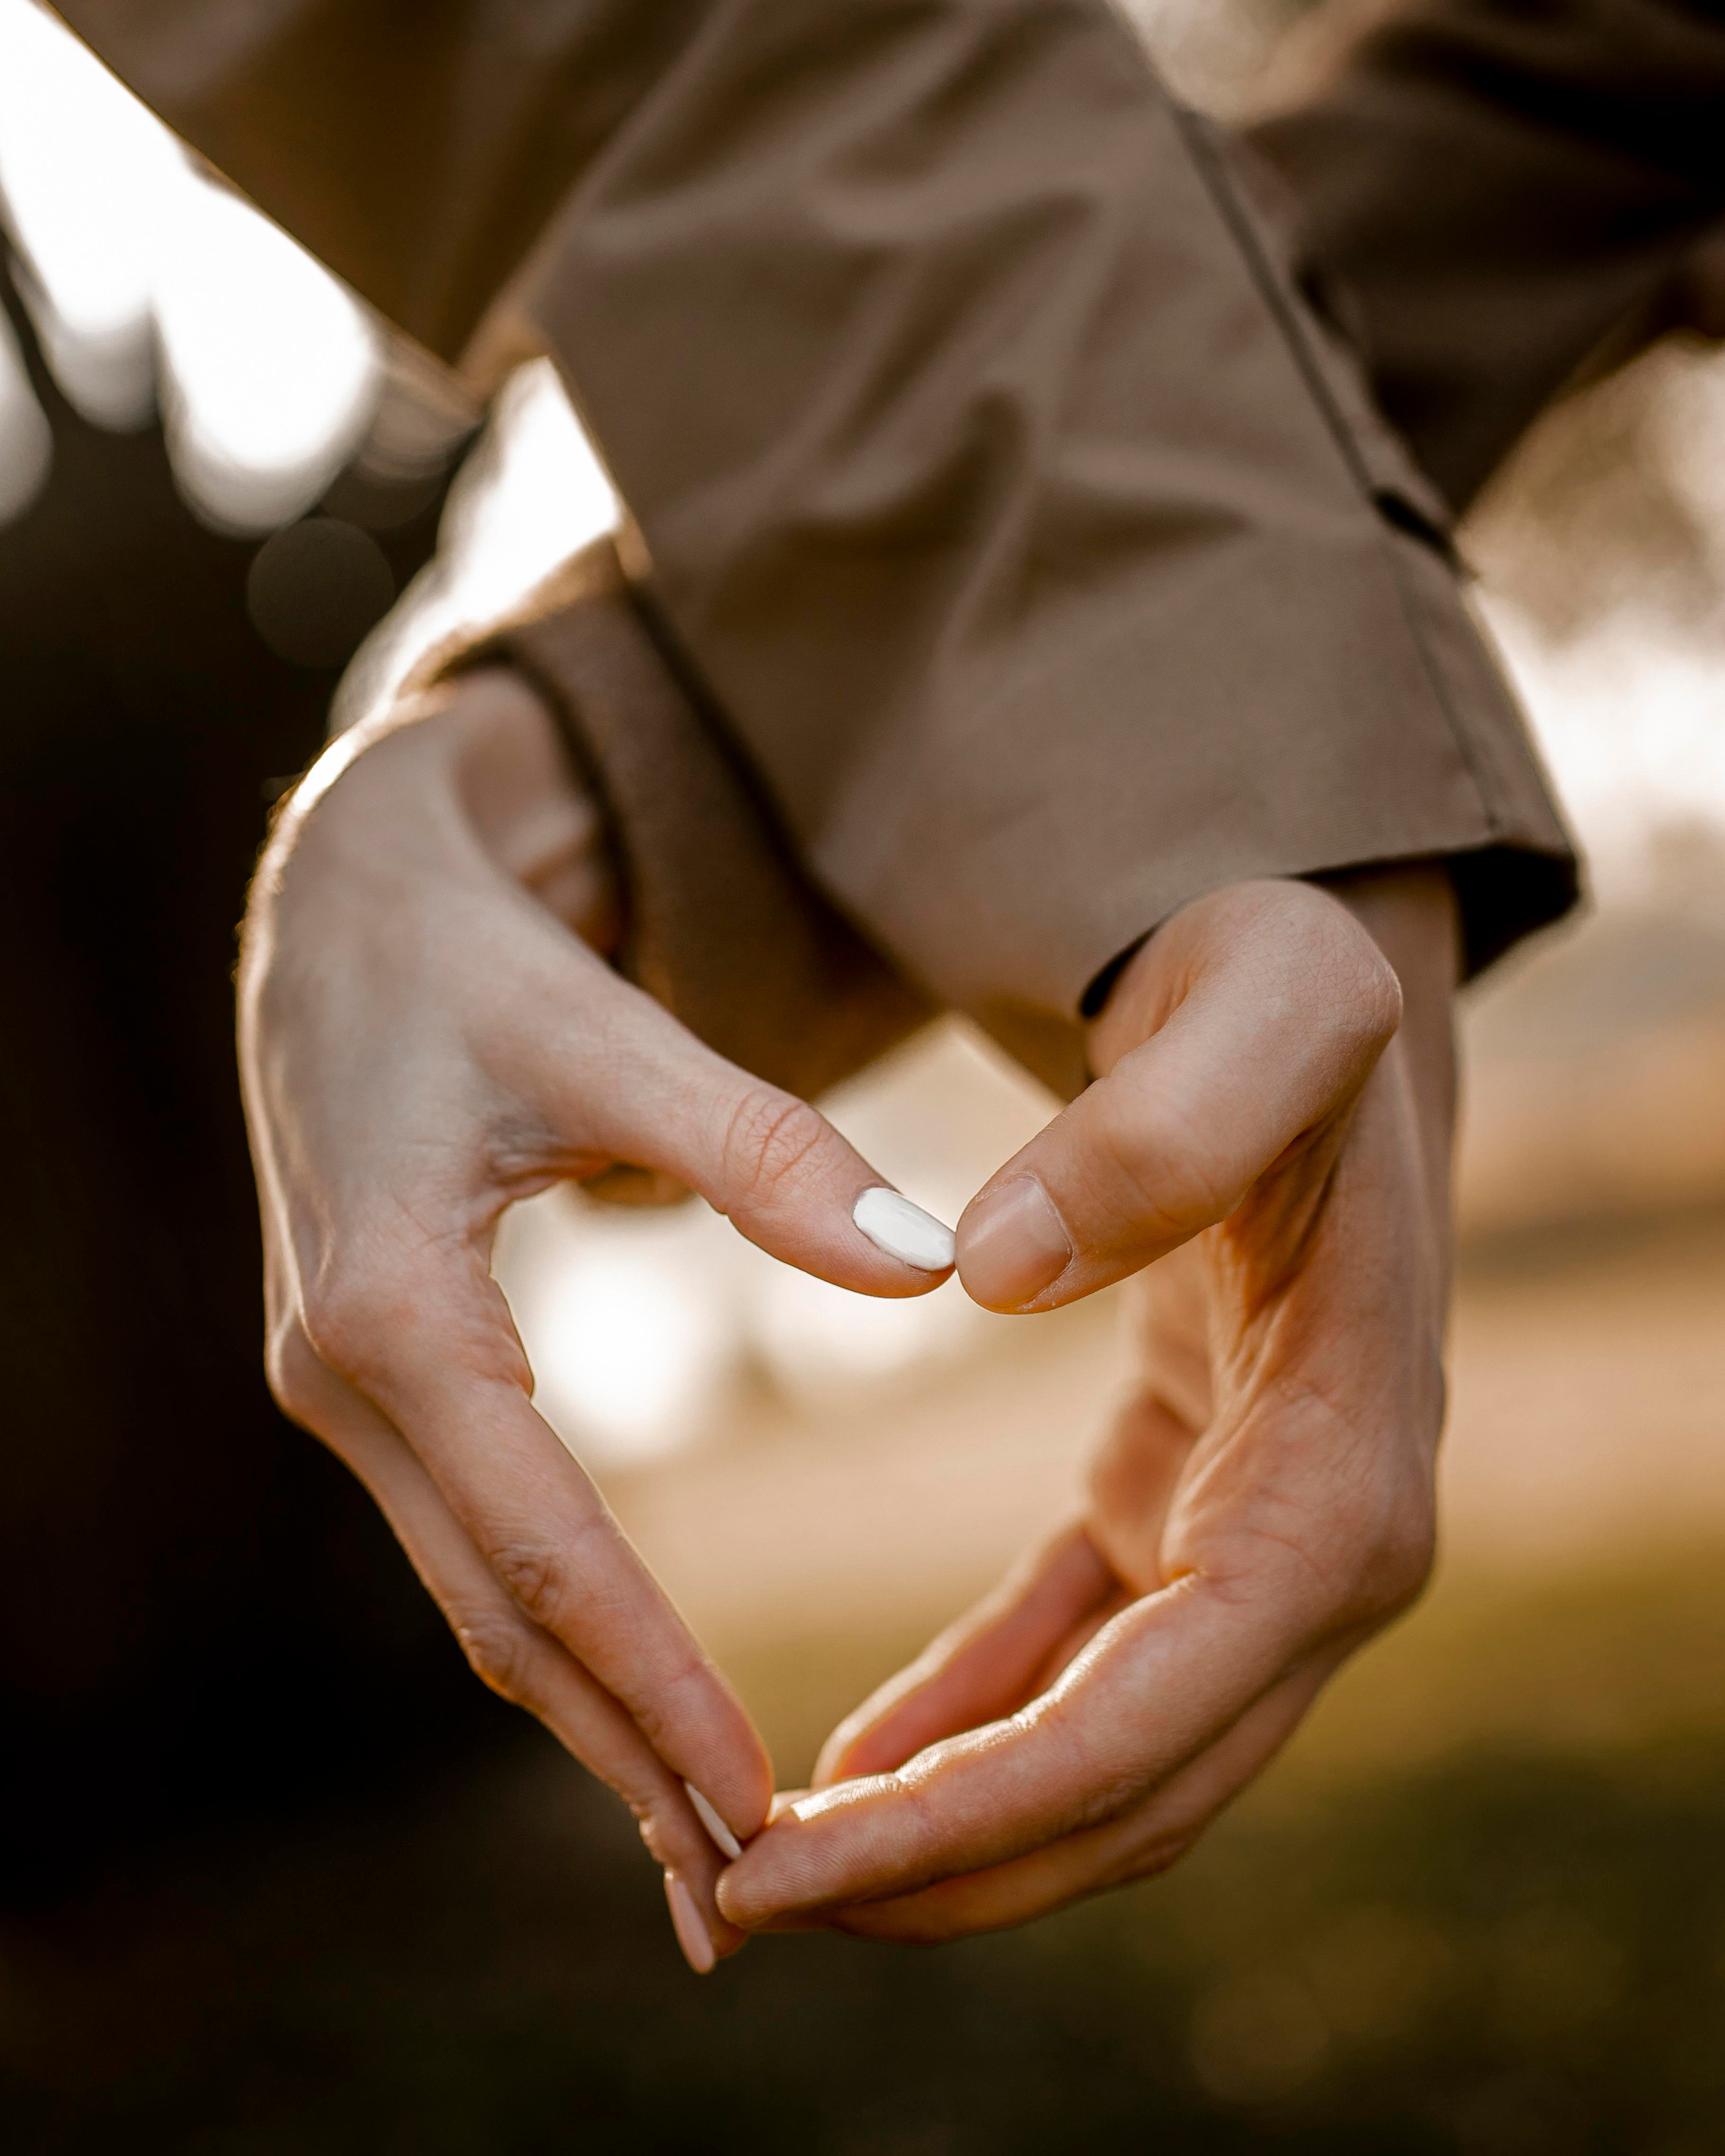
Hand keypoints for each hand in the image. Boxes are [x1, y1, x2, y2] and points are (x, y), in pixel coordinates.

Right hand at [238, 668, 951, 1967]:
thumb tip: (927, 1261)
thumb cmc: (472, 951)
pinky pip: (474, 1536)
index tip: (756, 1802)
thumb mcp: (602, 1035)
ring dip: (583, 1714)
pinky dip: (556, 1628)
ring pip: (476, 1591)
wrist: (338, 902)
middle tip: (739, 1899)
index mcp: (391, 1307)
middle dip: (614, 1753)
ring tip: (699, 1840)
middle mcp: (342, 1375)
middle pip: (496, 1611)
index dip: (652, 1682)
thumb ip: (761, 1148)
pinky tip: (630, 1692)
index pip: (542, 1546)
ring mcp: (344, 1385)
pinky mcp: (381, 1372)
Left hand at [717, 868, 1457, 1940]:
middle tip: (735, 1903)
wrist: (1310, 1005)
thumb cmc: (1292, 991)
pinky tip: (856, 1769)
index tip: (798, 1855)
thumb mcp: (1263, 1000)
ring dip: (950, 1835)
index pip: (1162, 1710)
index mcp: (1346, 1473)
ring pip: (1112, 1762)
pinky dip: (975, 1733)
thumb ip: (1160, 1125)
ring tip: (768, 1865)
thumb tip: (988, 1276)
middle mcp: (1330, 1545)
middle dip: (947, 1873)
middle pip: (1138, 1787)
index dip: (985, 1812)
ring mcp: (1262, 1539)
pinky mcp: (1190, 1511)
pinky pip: (1082, 1668)